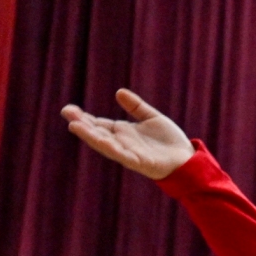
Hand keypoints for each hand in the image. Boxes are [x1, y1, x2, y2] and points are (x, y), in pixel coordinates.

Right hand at [61, 89, 194, 179]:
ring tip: (75, 126)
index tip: (69, 109)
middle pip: (97, 133)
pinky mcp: (139, 162)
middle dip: (81, 124)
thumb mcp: (152, 118)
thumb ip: (136, 107)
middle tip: (66, 112)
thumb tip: (119, 92)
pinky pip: (123, 155)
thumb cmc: (170, 141)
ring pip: (105, 144)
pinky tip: (101, 140)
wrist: (188, 159)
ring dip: (90, 136)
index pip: (98, 123)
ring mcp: (129, 153)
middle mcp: (122, 143)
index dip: (83, 117)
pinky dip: (111, 148)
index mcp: (122, 132)